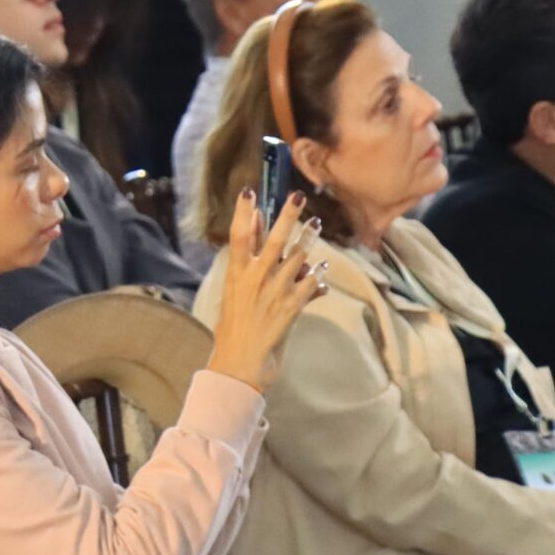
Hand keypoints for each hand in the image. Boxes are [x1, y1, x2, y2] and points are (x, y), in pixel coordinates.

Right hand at [205, 189, 326, 393]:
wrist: (239, 362)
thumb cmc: (233, 330)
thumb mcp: (232, 294)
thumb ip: (244, 266)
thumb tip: (252, 236)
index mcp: (236, 275)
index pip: (239, 236)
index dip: (243, 213)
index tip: (249, 192)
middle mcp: (255, 279)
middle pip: (274, 240)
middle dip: (287, 217)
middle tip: (298, 196)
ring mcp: (275, 292)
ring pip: (297, 258)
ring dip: (308, 240)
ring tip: (315, 224)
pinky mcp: (291, 307)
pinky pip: (309, 285)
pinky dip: (316, 277)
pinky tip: (321, 271)